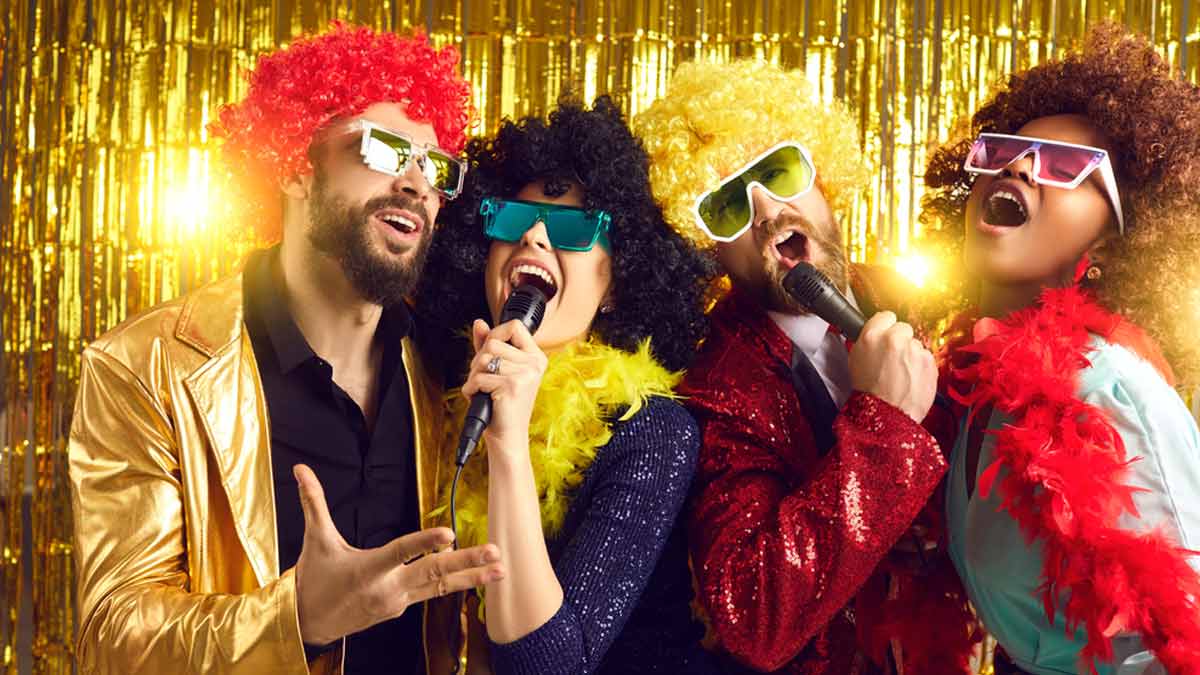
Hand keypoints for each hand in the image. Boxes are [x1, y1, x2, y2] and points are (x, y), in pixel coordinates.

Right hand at [292, 464, 503, 645]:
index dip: (425, 543)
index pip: (401, 552)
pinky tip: (480, 578)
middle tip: (493, 552)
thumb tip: (300, 468)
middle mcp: (388, 588)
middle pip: (433, 573)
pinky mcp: (402, 607)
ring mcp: (398, 601)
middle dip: (466, 563)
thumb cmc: (313, 580)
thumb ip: (313, 502)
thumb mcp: (314, 541)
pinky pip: (434, 594)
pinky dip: (457, 585)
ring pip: (440, 587)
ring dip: (472, 577)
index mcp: (367, 570)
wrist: (307, 624)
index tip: (449, 535)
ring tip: (500, 569)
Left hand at [461, 318, 547, 448]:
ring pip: (484, 359)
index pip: (515, 326)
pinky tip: (480, 398)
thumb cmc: (501, 404)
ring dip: (474, 376)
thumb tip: (479, 322)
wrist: (507, 436)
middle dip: (479, 360)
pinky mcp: (513, 386)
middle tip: (484, 379)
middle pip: (494, 342)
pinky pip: (479, 377)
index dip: (496, 333)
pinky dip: (471, 389)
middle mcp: (535, 363)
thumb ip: (488, 345)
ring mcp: (526, 374)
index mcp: (536, 357)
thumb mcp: (496, 370)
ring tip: (483, 390)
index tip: (489, 348)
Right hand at [848, 311, 936, 421]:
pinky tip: (910, 378)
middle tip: (893, 357)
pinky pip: (926, 357)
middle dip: (900, 340)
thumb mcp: (856, 360)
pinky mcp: (929, 361)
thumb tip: (875, 332)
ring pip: (915, 344)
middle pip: (903, 327)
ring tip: (901, 373)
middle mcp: (894, 339)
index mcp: (871, 336)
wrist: (888, 416)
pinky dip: (920, 366)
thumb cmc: (869, 393)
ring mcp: (914, 350)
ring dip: (910, 354)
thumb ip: (867, 341)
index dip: (885, 326)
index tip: (885, 335)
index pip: (885, 316)